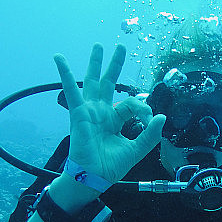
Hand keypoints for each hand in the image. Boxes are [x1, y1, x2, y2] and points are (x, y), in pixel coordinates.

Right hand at [54, 44, 165, 183]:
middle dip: (115, 64)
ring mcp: (89, 111)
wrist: (95, 177)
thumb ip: (150, 134)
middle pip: (109, 82)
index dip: (143, 108)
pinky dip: (66, 74)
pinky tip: (60, 59)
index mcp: (115, 119)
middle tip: (120, 46)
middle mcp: (101, 112)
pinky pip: (71, 91)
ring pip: (93, 81)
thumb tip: (161, 116)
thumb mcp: (137, 149)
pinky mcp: (79, 113)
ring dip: (95, 62)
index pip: (131, 104)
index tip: (150, 119)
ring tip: (98, 45)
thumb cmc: (111, 166)